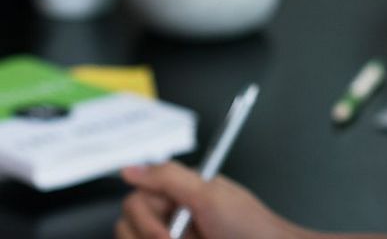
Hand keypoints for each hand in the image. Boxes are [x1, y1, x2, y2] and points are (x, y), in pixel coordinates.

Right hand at [116, 162, 307, 238]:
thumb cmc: (248, 225)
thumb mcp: (209, 195)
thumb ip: (169, 178)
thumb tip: (130, 168)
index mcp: (178, 195)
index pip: (135, 200)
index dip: (144, 218)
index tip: (165, 232)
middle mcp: (170, 218)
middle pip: (126, 227)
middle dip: (149, 235)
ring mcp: (171, 237)